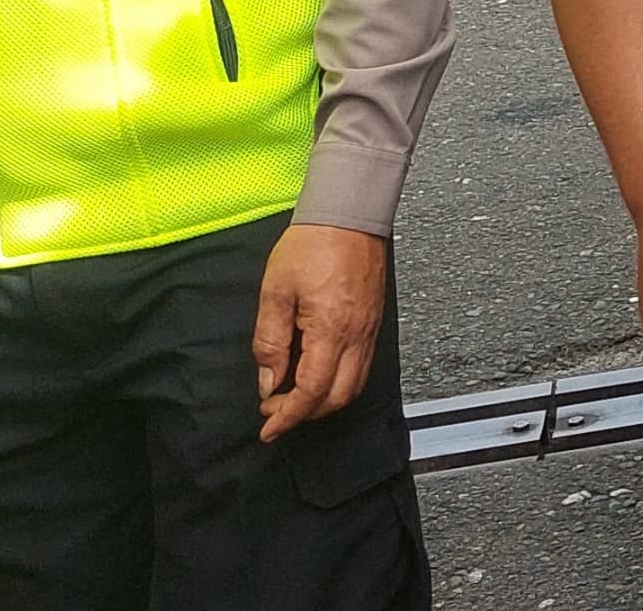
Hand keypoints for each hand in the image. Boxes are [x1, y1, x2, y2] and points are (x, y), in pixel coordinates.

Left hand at [249, 223, 388, 442]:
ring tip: (293, 397)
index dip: (287, 415)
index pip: (310, 391)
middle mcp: (357, 336)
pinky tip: (317, 375)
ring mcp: (370, 331)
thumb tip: (268, 380)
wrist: (349, 216)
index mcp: (331, 329)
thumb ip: (270, 341)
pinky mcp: (373, 323)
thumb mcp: (275, 291)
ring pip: (354, 386)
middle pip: (338, 398)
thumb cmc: (313, 244)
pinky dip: (338, 383)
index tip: (268, 427)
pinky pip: (361, 368)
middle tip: (275, 412)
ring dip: (323, 401)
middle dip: (306, 414)